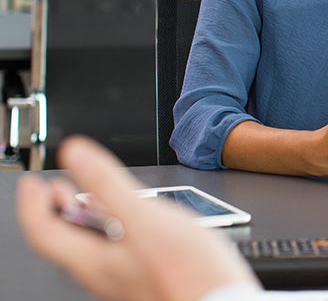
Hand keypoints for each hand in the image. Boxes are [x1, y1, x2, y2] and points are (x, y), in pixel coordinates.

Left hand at [17, 136, 258, 300]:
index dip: (33, 204)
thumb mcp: (143, 218)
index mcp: (92, 260)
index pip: (43, 231)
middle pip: (65, 242)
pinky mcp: (145, 280)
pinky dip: (111, 230)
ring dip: (84, 219)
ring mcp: (123, 279)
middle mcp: (102, 274)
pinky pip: (114, 253)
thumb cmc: (187, 272)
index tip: (33, 182)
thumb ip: (106, 184)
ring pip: (90, 248)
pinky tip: (129, 223)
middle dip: (57, 210)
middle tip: (53, 188)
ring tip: (88, 199)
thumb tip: (75, 154)